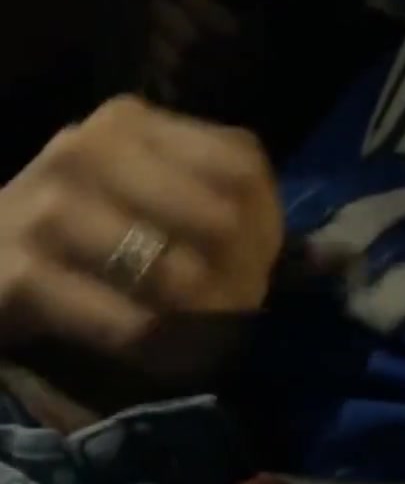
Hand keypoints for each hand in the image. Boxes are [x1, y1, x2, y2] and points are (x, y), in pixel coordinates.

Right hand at [0, 96, 282, 373]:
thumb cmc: (68, 233)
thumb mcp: (134, 191)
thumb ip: (203, 199)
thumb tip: (298, 252)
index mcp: (128, 122)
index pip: (241, 166)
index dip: (268, 228)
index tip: (260, 270)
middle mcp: (89, 148)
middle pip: (221, 220)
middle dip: (243, 281)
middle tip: (237, 318)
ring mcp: (50, 208)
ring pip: (178, 275)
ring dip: (209, 324)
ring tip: (209, 344)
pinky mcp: (21, 274)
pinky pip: (128, 324)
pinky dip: (162, 353)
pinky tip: (166, 362)